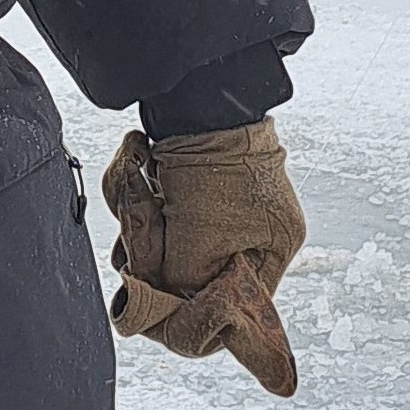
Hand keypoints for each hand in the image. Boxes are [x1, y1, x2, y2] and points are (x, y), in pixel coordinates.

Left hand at [102, 121, 302, 396]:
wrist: (197, 94)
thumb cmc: (212, 164)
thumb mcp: (199, 242)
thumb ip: (184, 289)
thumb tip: (162, 315)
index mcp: (272, 249)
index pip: (236, 310)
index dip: (195, 315)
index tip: (159, 305)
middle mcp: (251, 233)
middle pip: (191, 280)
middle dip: (156, 256)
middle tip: (144, 230)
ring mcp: (219, 208)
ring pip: (163, 248)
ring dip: (139, 224)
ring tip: (141, 188)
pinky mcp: (188, 187)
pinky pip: (153, 216)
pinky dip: (138, 199)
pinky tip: (138, 172)